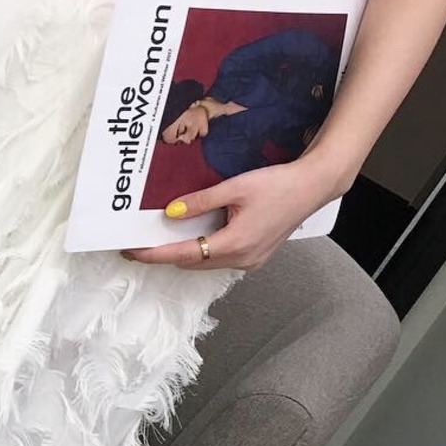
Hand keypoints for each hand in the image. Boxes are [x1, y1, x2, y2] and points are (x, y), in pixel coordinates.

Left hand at [122, 157, 351, 271]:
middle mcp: (241, 259)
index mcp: (233, 244)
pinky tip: (196, 234)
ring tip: (163, 238)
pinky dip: (204, 249)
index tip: (132, 252)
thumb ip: (200, 201)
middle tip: (142, 242)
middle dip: (165, 253)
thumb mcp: (234, 188)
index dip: (153, 254)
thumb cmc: (279, 184)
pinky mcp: (256, 257)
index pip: (181, 254)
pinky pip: (221, 258)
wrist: (313, 186)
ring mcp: (250, 261)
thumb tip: (171, 213)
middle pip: (191, 261)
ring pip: (205, 262)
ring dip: (185, 251)